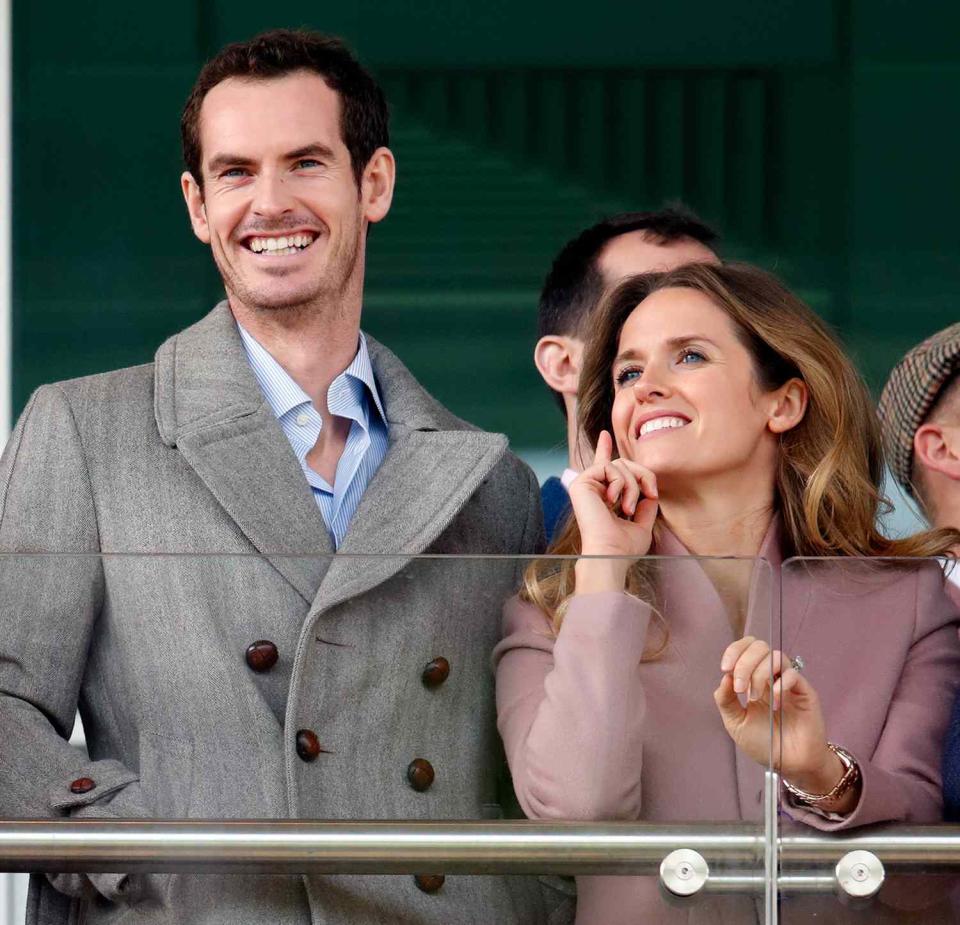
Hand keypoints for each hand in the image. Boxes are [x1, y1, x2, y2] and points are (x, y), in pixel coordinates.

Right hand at [570, 431, 658, 594]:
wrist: (610, 554)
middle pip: (624, 463)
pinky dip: (619, 483)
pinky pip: (609, 466)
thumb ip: (645, 504)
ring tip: (627, 507)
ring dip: (633, 485)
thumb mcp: (643, 523)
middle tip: (650, 495)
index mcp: (603, 496)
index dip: (604, 449)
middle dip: (644, 476)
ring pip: (619, 464)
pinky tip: (614, 501)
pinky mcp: (580, 482)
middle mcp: (592, 488)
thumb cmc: (624, 547)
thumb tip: (649, 491)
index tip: (605, 434)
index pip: (605, 468)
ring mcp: (585, 484)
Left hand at [713, 637, 844, 795]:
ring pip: (776, 656)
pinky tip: (774, 703)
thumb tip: (725, 676)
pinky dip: (780, 684)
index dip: (734, 651)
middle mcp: (771, 676)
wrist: (788, 765)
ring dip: (760, 674)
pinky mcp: (805, 692)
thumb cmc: (763, 743)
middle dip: (744, 663)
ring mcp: (788, 683)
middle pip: (759, 647)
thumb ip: (726, 699)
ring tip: (754, 698)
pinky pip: (793, 675)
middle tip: (740, 688)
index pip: (745, 648)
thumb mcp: (735, 722)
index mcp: (753, 679)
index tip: (725, 668)